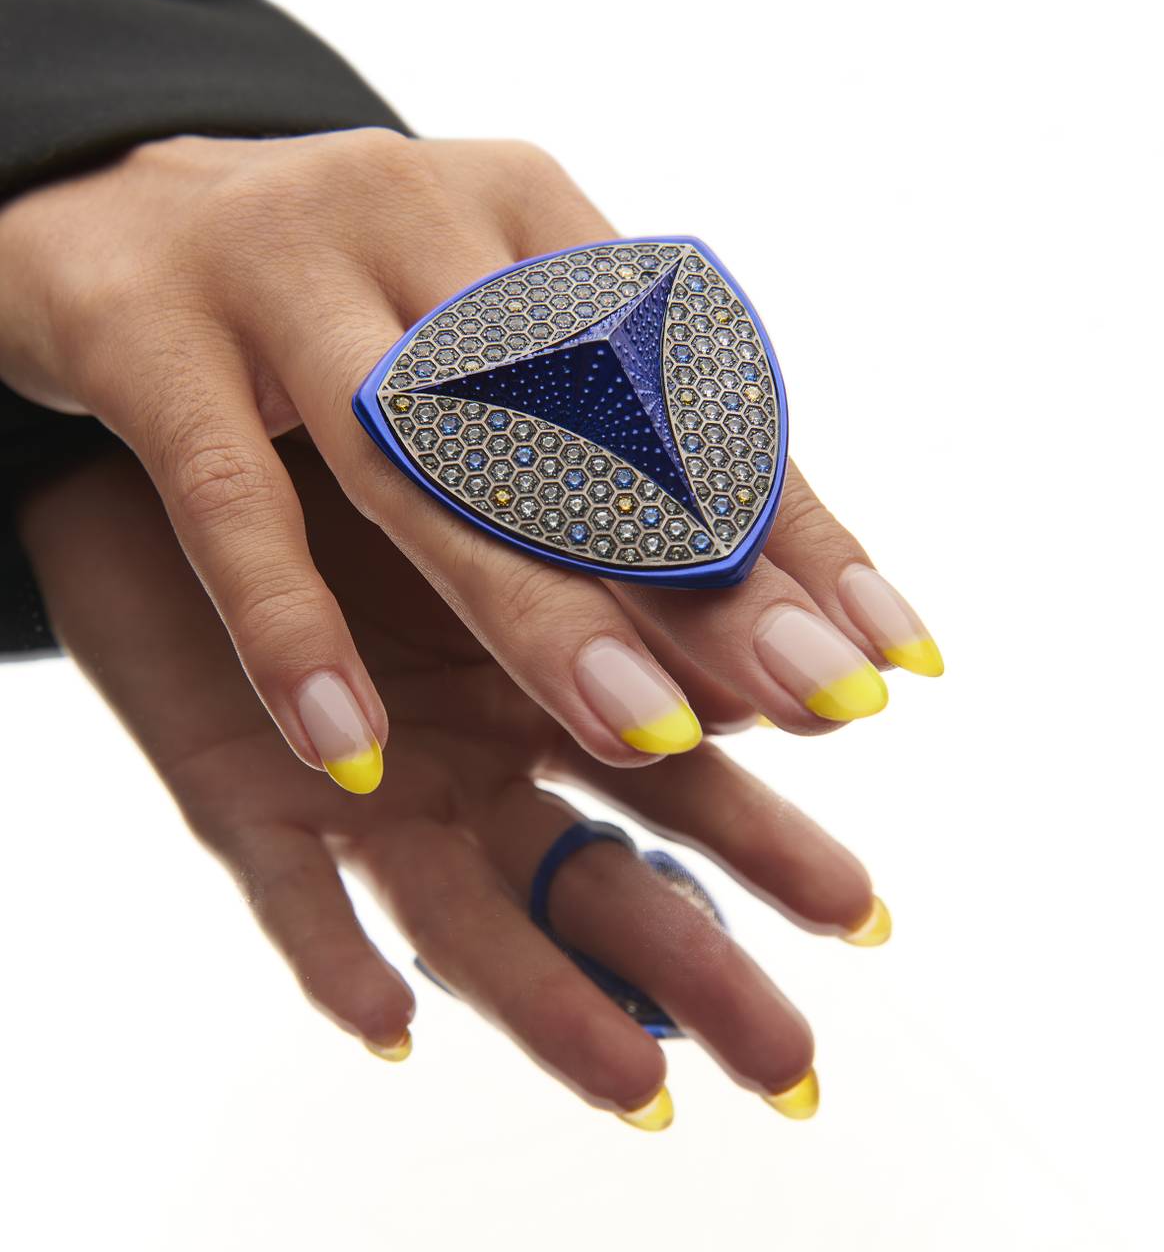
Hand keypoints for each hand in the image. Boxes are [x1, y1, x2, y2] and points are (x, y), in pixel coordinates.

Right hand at [0, 130, 941, 787]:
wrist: (109, 201)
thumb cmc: (334, 301)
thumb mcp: (472, 338)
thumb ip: (588, 445)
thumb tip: (757, 606)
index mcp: (528, 210)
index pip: (687, 387)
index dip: (797, 524)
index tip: (895, 651)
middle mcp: (418, 215)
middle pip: (581, 424)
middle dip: (707, 579)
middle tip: (825, 703)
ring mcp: (281, 267)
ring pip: (426, 459)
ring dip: (538, 608)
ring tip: (646, 736)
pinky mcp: (154, 335)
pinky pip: (233, 501)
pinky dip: (295, 628)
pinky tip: (354, 755)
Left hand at [19, 438, 891, 1127]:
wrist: (193, 425)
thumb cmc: (365, 443)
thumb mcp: (515, 459)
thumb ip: (616, 508)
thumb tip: (750, 540)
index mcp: (551, 690)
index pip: (676, 782)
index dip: (756, 845)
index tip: (858, 913)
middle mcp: (478, 758)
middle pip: (594, 880)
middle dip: (692, 966)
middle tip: (795, 1067)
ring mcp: (371, 790)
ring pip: (468, 917)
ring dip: (545, 1006)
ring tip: (643, 1085)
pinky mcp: (246, 793)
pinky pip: (289, 892)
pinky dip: (334, 954)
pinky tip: (386, 1017)